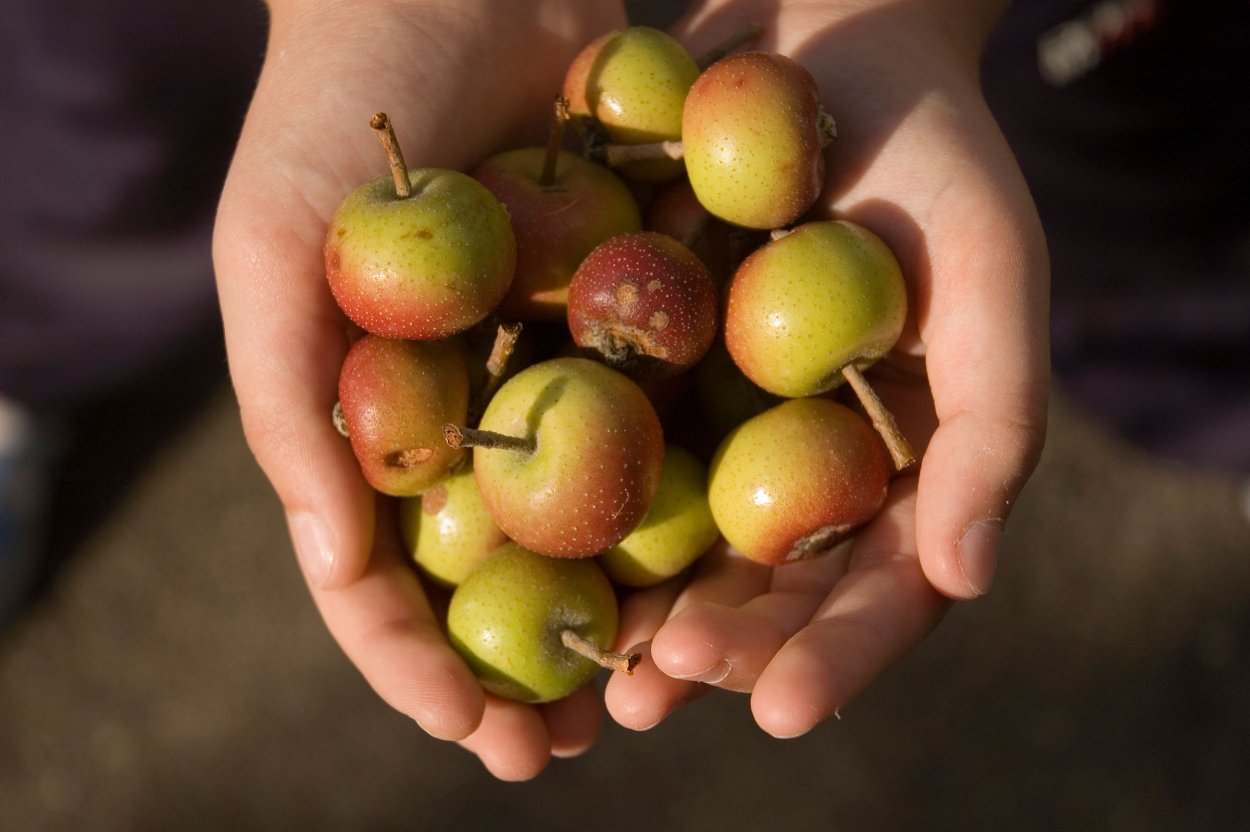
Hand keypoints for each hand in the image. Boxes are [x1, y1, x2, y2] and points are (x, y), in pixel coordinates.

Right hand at [213, 0, 626, 779]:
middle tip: (570, 754)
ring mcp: (545, 372)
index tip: (474, 733)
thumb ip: (289, 403)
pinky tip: (722, 566)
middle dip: (524, 670)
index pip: (377, 574)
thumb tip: (338, 562)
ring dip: (613, 612)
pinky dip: (681, 496)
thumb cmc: (335, 111)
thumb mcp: (275, 251)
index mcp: (364, 421)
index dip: (414, 664)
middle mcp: (458, 414)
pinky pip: (657, 424)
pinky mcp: (625, 322)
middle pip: (490, 574)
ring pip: (584, 524)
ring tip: (654, 695)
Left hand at [607, 0, 1048, 737]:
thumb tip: (967, 578)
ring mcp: (713, 417)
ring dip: (630, 612)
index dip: (828, 653)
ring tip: (594, 672)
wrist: (821, 33)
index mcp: (893, 461)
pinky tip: (517, 552)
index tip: (778, 709)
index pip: (870, 587)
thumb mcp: (990, 272)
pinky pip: (593, 444)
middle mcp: (797, 459)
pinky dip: (562, 502)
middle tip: (657, 694)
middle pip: (759, 585)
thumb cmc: (930, 150)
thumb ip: (994, 423)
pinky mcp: (633, 364)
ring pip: (670, 541)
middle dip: (716, 651)